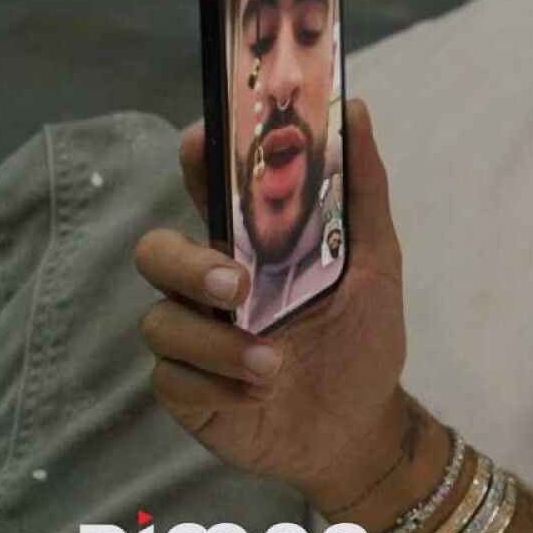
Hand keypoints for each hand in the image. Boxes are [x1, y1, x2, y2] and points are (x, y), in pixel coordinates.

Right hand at [134, 98, 408, 500]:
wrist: (362, 423)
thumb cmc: (362, 336)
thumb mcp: (377, 262)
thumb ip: (364, 191)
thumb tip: (360, 110)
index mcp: (247, 246)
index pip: (206, 191)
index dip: (198, 162)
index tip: (204, 140)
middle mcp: (209, 286)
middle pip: (155, 251)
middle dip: (187, 263)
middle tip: (238, 285)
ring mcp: (193, 338)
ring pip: (161, 320)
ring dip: (218, 343)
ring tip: (273, 366)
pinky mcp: (187, 390)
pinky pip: (174, 379)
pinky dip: (220, 386)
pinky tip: (261, 394)